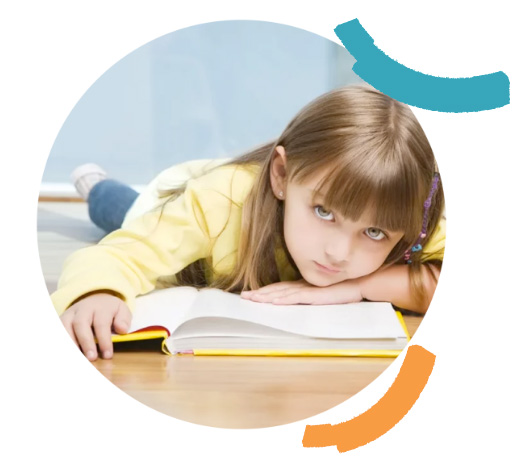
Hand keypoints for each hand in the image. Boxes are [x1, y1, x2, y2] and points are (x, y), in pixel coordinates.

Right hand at [60, 292, 131, 360]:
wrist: (95, 299)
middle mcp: (83, 309)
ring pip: (65, 327)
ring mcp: (70, 314)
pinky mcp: (61, 320)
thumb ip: (123, 319)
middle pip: (81, 324)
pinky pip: (57, 330)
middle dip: (85, 342)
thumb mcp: (122, 311)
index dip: (104, 340)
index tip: (108, 355)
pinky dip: (59, 342)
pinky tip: (64, 355)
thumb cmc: (109, 310)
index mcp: (100, 307)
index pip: (101, 323)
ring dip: (70, 344)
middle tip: (91, 358)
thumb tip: (122, 329)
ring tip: (76, 359)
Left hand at [241, 279, 362, 304]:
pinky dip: (281, 299)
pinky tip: (271, 301)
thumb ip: (314, 296)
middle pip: (277, 290)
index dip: (266, 291)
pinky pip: (294, 297)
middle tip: (244, 296)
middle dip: (260, 293)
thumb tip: (306, 301)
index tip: (252, 294)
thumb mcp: (325, 294)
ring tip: (252, 299)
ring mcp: (307, 289)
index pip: (280, 289)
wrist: (360, 284)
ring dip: (266, 296)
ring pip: (281, 293)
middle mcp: (303, 286)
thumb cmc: (345, 290)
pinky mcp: (313, 295)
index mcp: (304, 286)